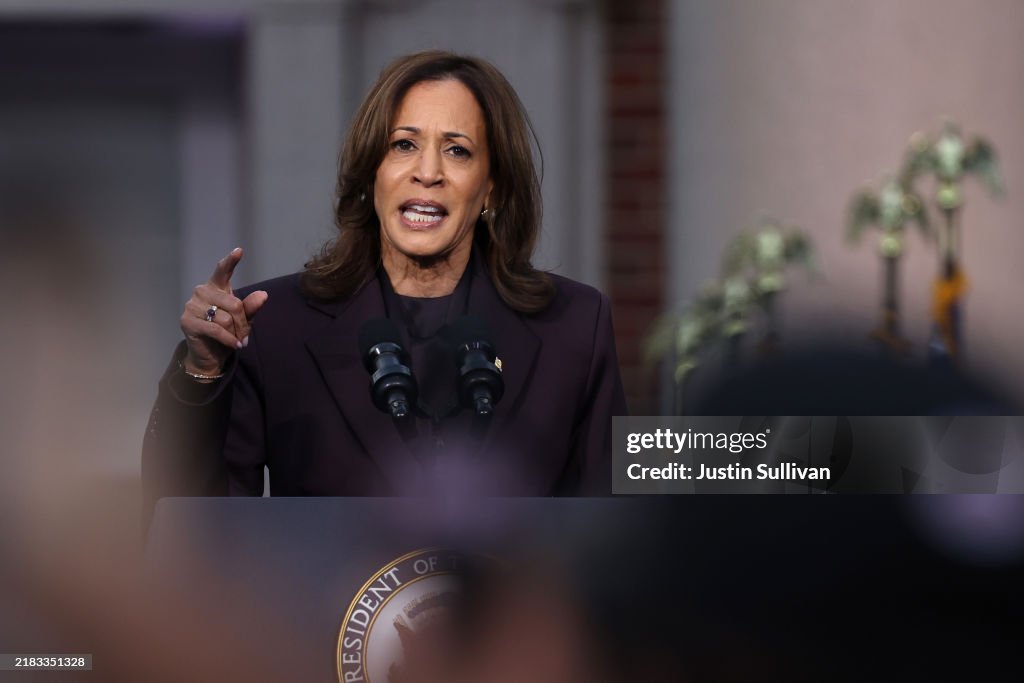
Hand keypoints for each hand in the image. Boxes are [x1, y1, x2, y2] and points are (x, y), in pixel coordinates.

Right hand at [180, 248, 268, 374]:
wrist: (210, 355)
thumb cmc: (226, 333)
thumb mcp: (242, 320)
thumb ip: (250, 307)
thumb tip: (263, 295)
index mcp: (216, 287)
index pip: (223, 271)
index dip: (230, 261)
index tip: (239, 251)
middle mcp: (202, 292)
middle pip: (234, 304)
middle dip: (243, 322)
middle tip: (245, 335)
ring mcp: (192, 305)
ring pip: (225, 318)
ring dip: (235, 333)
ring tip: (236, 340)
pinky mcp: (187, 321)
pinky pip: (216, 329)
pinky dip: (229, 339)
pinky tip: (236, 345)